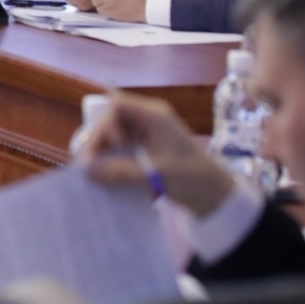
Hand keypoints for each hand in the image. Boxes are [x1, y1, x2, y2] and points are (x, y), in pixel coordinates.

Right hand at [83, 93, 237, 217]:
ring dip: (104, 149)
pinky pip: (123, 146)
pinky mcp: (148, 148)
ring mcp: (149, 133)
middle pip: (114, 118)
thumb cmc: (191, 179)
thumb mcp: (155, 176)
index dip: (104, 125)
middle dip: (100, 139)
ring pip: (116, 132)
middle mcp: (149, 119)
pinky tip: (107, 173)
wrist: (216, 197)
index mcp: (154, 116)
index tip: (100, 149)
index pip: (118, 106)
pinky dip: (113, 157)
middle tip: (89, 163)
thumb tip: (88, 171)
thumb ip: (121, 172)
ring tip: (94, 170)